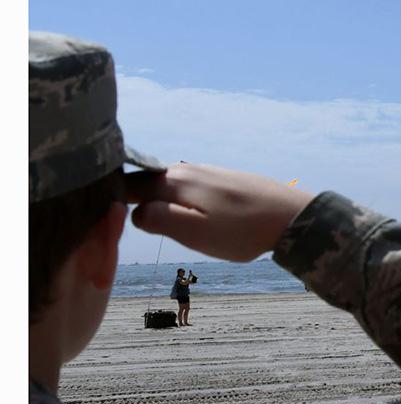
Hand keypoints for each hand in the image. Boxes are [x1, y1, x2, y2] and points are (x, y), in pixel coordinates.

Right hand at [127, 163, 314, 261]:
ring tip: (152, 221)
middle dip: (132, 200)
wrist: (292, 216)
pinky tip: (184, 212)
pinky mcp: (223, 179)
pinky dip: (178, 199)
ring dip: (157, 200)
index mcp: (173, 181)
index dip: (111, 201)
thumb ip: (160, 220)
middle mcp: (186, 170)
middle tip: (125, 225)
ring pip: (168, 185)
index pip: (128, 186)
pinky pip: (188, 187)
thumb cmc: (243, 230)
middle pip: (146, 183)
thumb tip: (134, 213)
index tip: (104, 220)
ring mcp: (206, 171)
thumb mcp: (196, 233)